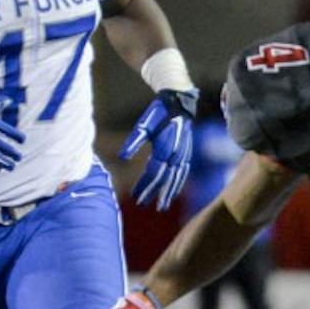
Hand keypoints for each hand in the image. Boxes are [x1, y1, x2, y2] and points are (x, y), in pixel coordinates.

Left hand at [121, 90, 196, 210]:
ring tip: (162, 206)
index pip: (153, 173)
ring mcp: (184, 155)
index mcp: (164, 148)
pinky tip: (174, 191)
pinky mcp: (188, 154)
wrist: (179, 102)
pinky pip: (183, 173)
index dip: (144, 186)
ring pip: (176, 179)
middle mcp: (176, 155)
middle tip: (144, 205)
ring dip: (169, 193)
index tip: (135, 196)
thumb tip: (122, 157)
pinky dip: (178, 184)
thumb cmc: (158, 113)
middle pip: (164, 180)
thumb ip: (133, 141)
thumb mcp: (143, 124)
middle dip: (154, 194)